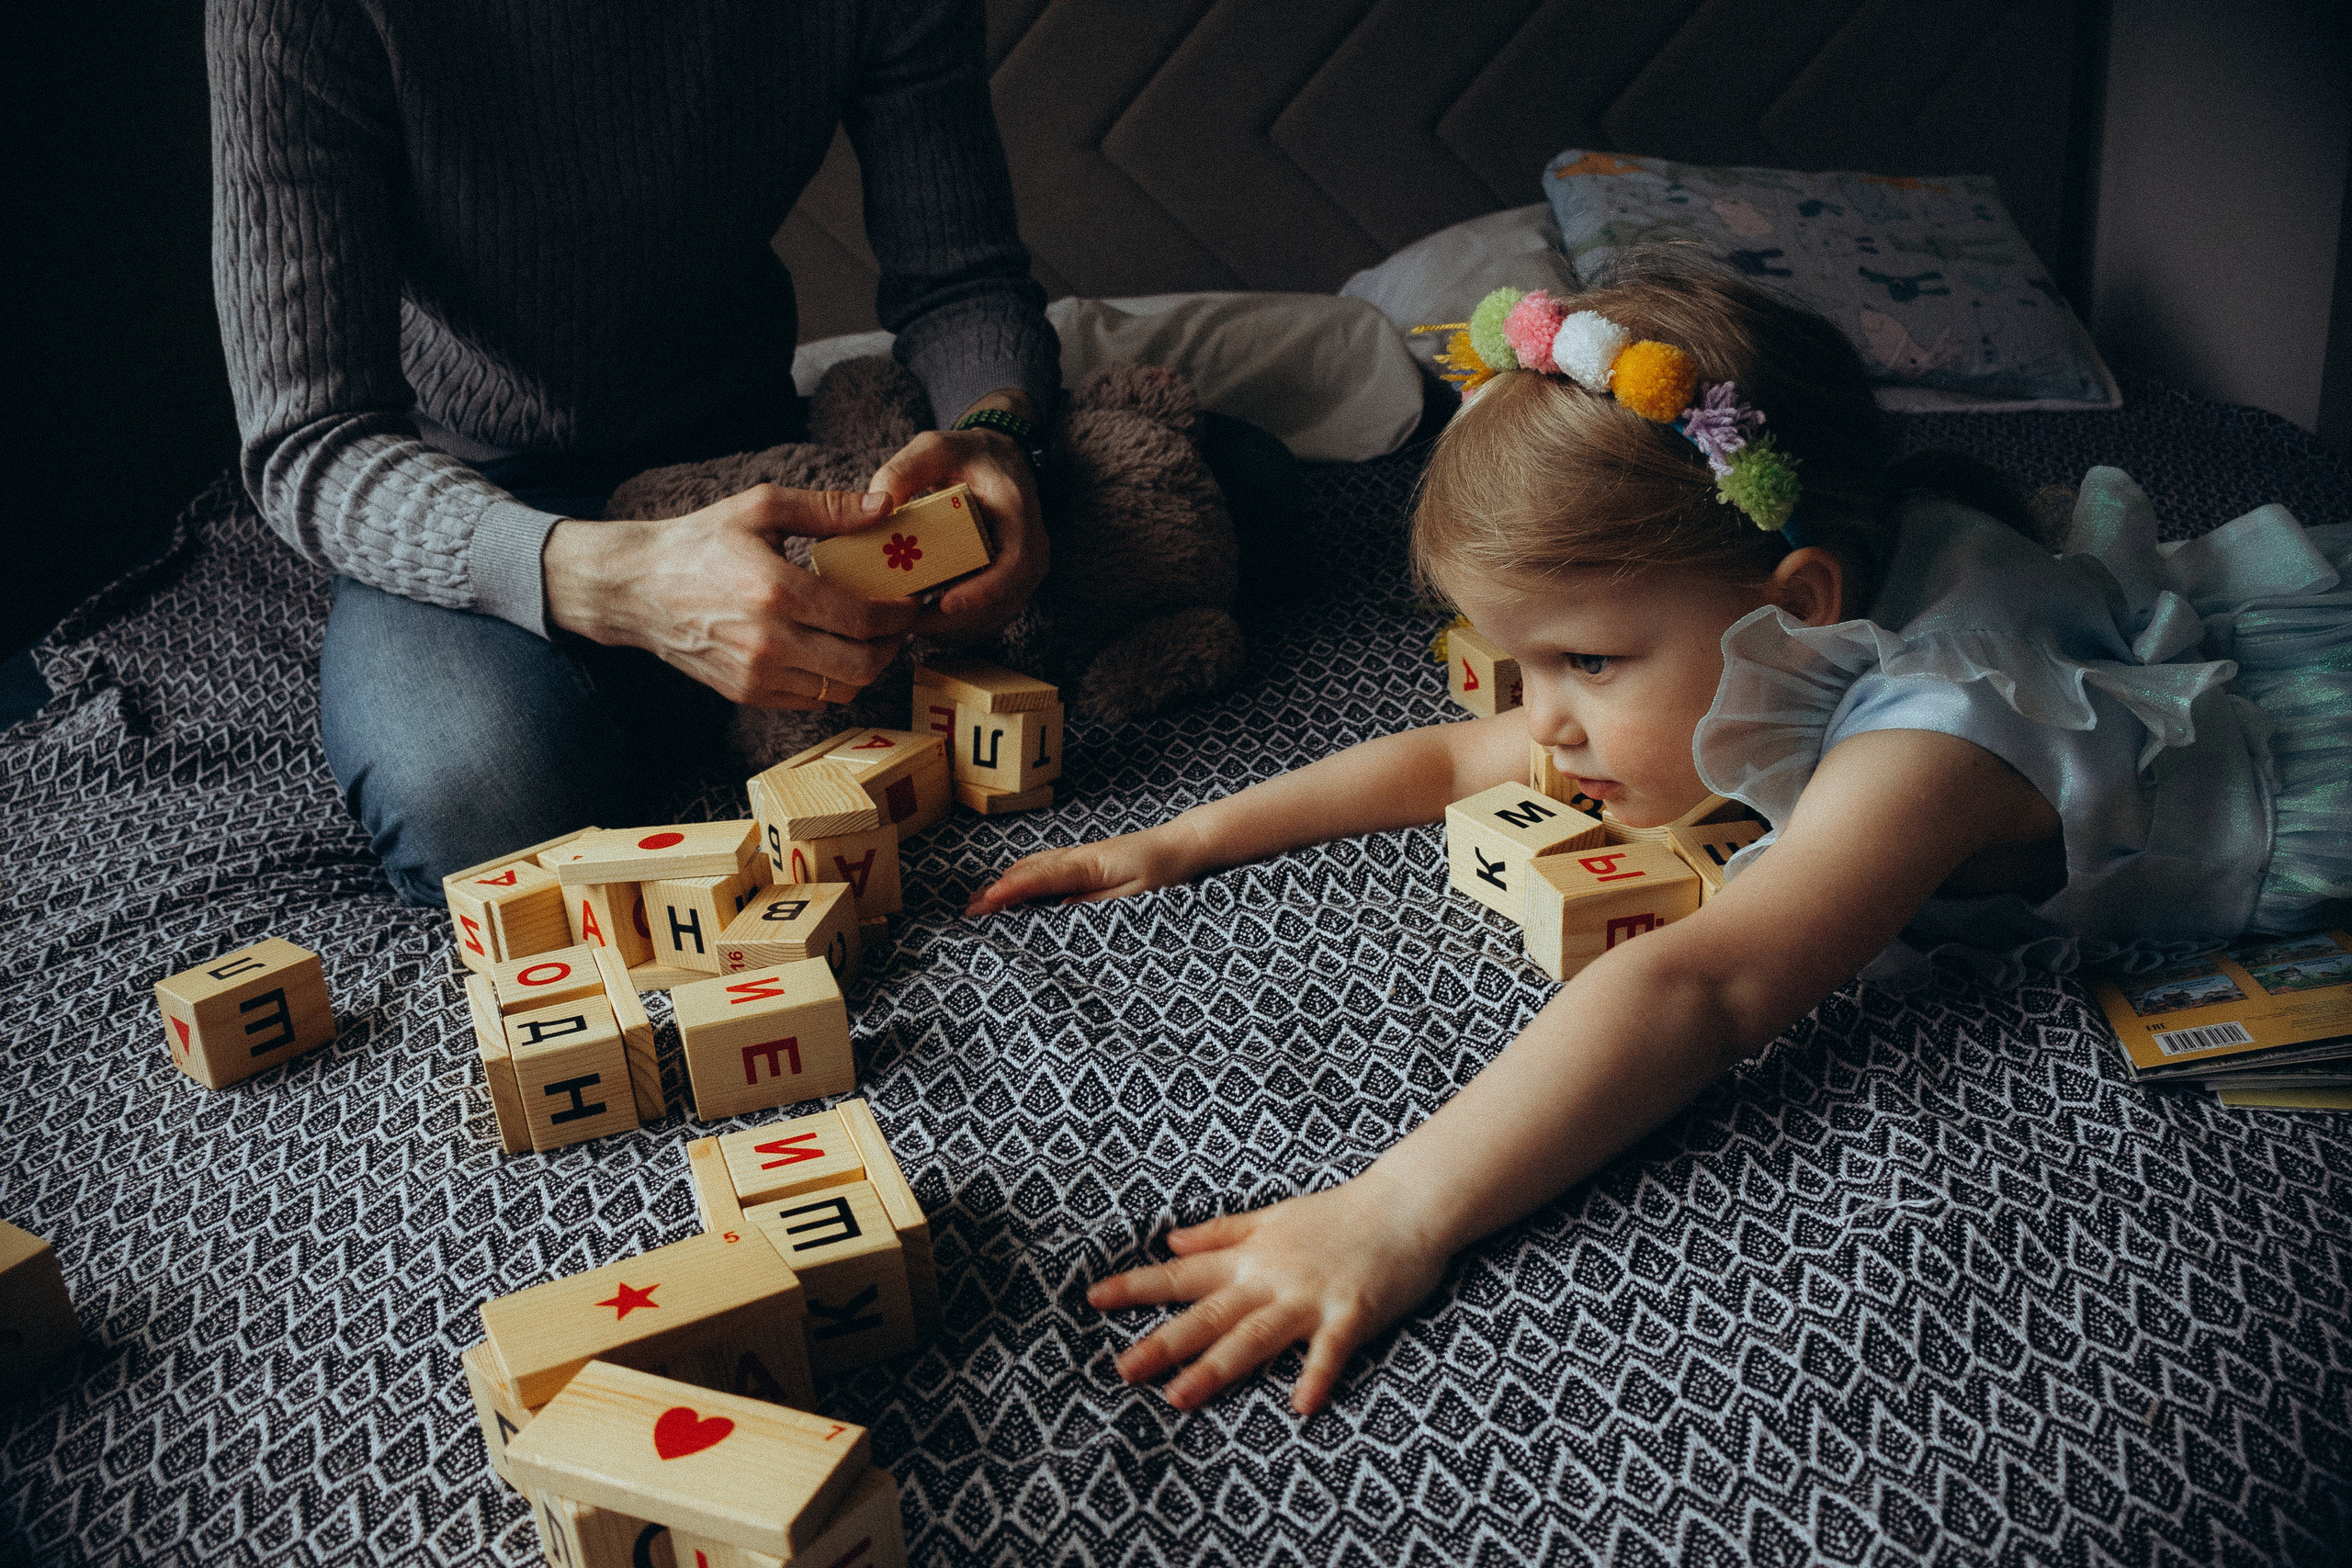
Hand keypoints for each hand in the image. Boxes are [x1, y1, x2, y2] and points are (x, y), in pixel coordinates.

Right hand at [544, 484, 918, 708]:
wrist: (636, 588)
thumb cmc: (699, 541)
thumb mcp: (760, 507)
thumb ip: (827, 508)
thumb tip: (883, 507)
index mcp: (776, 591)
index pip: (863, 620)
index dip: (900, 616)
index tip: (912, 602)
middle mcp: (768, 642)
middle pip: (861, 666)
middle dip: (893, 647)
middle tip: (899, 625)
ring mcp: (756, 675)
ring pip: (840, 690)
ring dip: (866, 668)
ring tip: (870, 639)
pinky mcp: (746, 694)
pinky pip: (811, 700)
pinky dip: (832, 681)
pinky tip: (831, 651)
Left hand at [867, 392, 1046, 642]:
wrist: (996, 464)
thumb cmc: (967, 456)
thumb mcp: (935, 447)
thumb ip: (904, 469)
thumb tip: (879, 504)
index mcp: (1019, 516)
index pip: (1016, 564)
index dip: (984, 590)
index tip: (945, 602)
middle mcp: (1030, 551)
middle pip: (1000, 603)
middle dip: (952, 620)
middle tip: (904, 624)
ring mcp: (1020, 575)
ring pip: (990, 619)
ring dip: (949, 629)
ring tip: (904, 625)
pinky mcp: (1006, 589)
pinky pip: (982, 619)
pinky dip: (952, 627)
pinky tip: (917, 622)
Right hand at [964, 821, 1207, 915]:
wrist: (1184, 845)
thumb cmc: (1164, 872)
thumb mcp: (1136, 897)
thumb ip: (1098, 906)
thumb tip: (1060, 913)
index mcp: (1088, 866)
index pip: (1039, 880)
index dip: (1009, 893)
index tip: (983, 905)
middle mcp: (1077, 856)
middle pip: (1028, 871)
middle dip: (997, 889)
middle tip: (969, 911)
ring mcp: (1080, 855)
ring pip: (1034, 866)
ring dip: (1007, 882)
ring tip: (982, 899)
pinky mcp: (1086, 860)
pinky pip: (1046, 865)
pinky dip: (1024, 875)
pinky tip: (1017, 882)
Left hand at [1087, 1171, 1450, 1414]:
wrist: (1405, 1204)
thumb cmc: (1338, 1213)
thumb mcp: (1272, 1215)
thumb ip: (1220, 1232)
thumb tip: (1169, 1241)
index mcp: (1250, 1256)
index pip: (1182, 1274)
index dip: (1137, 1286)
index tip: (1092, 1299)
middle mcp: (1271, 1277)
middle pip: (1209, 1315)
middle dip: (1164, 1343)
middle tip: (1122, 1370)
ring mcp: (1310, 1296)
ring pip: (1254, 1336)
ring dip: (1217, 1368)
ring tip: (1179, 1399)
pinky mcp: (1352, 1312)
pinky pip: (1330, 1349)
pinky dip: (1317, 1375)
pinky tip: (1302, 1406)